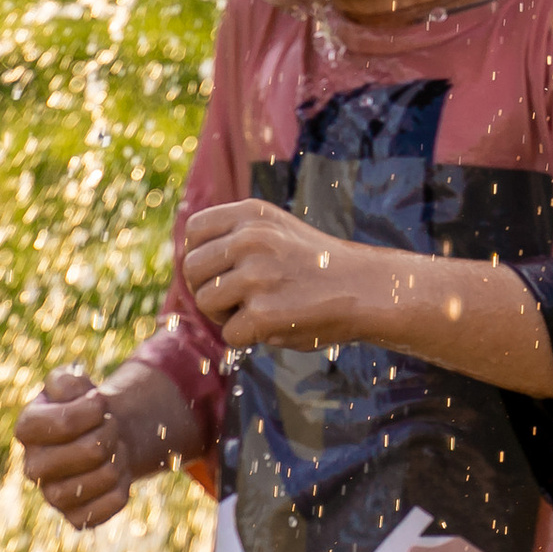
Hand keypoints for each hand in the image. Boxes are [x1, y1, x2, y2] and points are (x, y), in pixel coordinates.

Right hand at [14, 362, 182, 528]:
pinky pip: (112, 504)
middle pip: (92, 450)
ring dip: (120, 457)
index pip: (66, 421)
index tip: (100, 402)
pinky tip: (115, 474)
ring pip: (106, 476)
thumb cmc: (81, 407)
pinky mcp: (75, 517)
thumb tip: (79, 395)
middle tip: (109, 425)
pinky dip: (123, 486)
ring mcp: (53, 496)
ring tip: (112, 448)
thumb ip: (68, 381)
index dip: (94, 408)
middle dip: (111, 431)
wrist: (97, 437)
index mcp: (27, 429)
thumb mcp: (71, 383)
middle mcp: (34, 467)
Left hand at [183, 199, 374, 350]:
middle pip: (192, 269)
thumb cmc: (316, 267)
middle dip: (207, 289)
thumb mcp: (276, 232)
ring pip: (204, 302)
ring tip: (258, 310)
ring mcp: (257, 275)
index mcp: (252, 214)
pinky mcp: (264, 313)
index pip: (193, 230)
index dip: (203, 256)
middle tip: (238, 299)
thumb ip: (234, 237)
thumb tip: (185, 260)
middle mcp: (251, 239)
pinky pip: (230, 334)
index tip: (225, 270)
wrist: (366, 289)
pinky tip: (275, 324)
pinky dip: (248, 337)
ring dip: (225, 315)